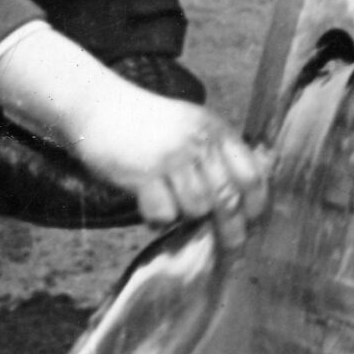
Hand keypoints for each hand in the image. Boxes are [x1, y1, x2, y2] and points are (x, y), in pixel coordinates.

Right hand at [0, 26, 269, 246]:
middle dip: (231, 230)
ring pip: (196, 210)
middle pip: (228, 199)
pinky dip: (156, 218)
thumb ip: (217, 154)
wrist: (98, 106)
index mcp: (215, 130)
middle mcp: (198, 142)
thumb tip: (246, 197)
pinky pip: (163, 215)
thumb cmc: (146, 124)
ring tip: (170, 203)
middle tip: (232, 248)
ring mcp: (171, 158)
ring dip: (185, 217)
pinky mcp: (143, 174)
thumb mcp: (191, 126)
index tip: (252, 224)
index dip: (256, 205)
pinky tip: (147, 202)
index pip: (252, 176)